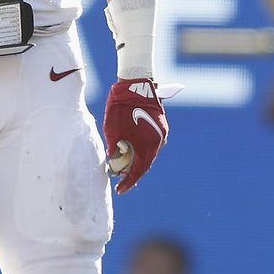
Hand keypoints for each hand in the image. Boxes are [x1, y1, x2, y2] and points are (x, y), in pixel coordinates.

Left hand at [104, 78, 168, 193]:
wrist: (135, 83)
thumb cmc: (120, 106)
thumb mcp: (112, 128)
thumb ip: (114, 148)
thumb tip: (113, 164)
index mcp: (147, 144)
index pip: (139, 170)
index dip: (129, 181)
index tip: (120, 190)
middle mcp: (158, 141)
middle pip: (145, 163)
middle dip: (132, 172)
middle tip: (120, 180)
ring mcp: (161, 133)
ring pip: (149, 153)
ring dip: (137, 160)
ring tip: (123, 166)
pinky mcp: (160, 126)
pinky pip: (151, 143)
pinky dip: (141, 149)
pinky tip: (131, 151)